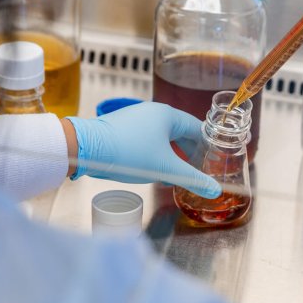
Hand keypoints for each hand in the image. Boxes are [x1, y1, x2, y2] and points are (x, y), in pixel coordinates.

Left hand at [66, 102, 221, 198]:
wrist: (86, 148)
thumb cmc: (129, 153)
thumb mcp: (165, 169)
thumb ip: (192, 179)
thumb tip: (216, 190)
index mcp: (168, 115)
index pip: (198, 128)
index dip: (209, 145)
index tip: (216, 160)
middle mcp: (153, 112)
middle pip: (181, 133)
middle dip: (191, 153)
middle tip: (199, 171)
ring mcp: (137, 119)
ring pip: (164, 138)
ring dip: (174, 156)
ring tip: (178, 175)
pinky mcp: (123, 129)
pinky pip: (149, 140)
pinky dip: (158, 155)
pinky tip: (156, 171)